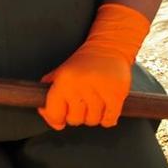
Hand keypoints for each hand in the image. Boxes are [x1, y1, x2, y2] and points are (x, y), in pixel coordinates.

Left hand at [40, 3, 149, 129]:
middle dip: (77, 116)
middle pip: (75, 120)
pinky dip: (107, 118)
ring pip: (92, 121)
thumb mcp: (60, 73)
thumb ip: (50, 95)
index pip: (55, 115)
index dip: (57, 119)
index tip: (61, 116)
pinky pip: (109, 119)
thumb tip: (53, 120)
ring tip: (95, 103)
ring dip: (94, 116)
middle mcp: (80, 85)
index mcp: (63, 81)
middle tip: (81, 104)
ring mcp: (100, 90)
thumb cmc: (83, 62)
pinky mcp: (117, 94)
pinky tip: (106, 108)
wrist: (109, 47)